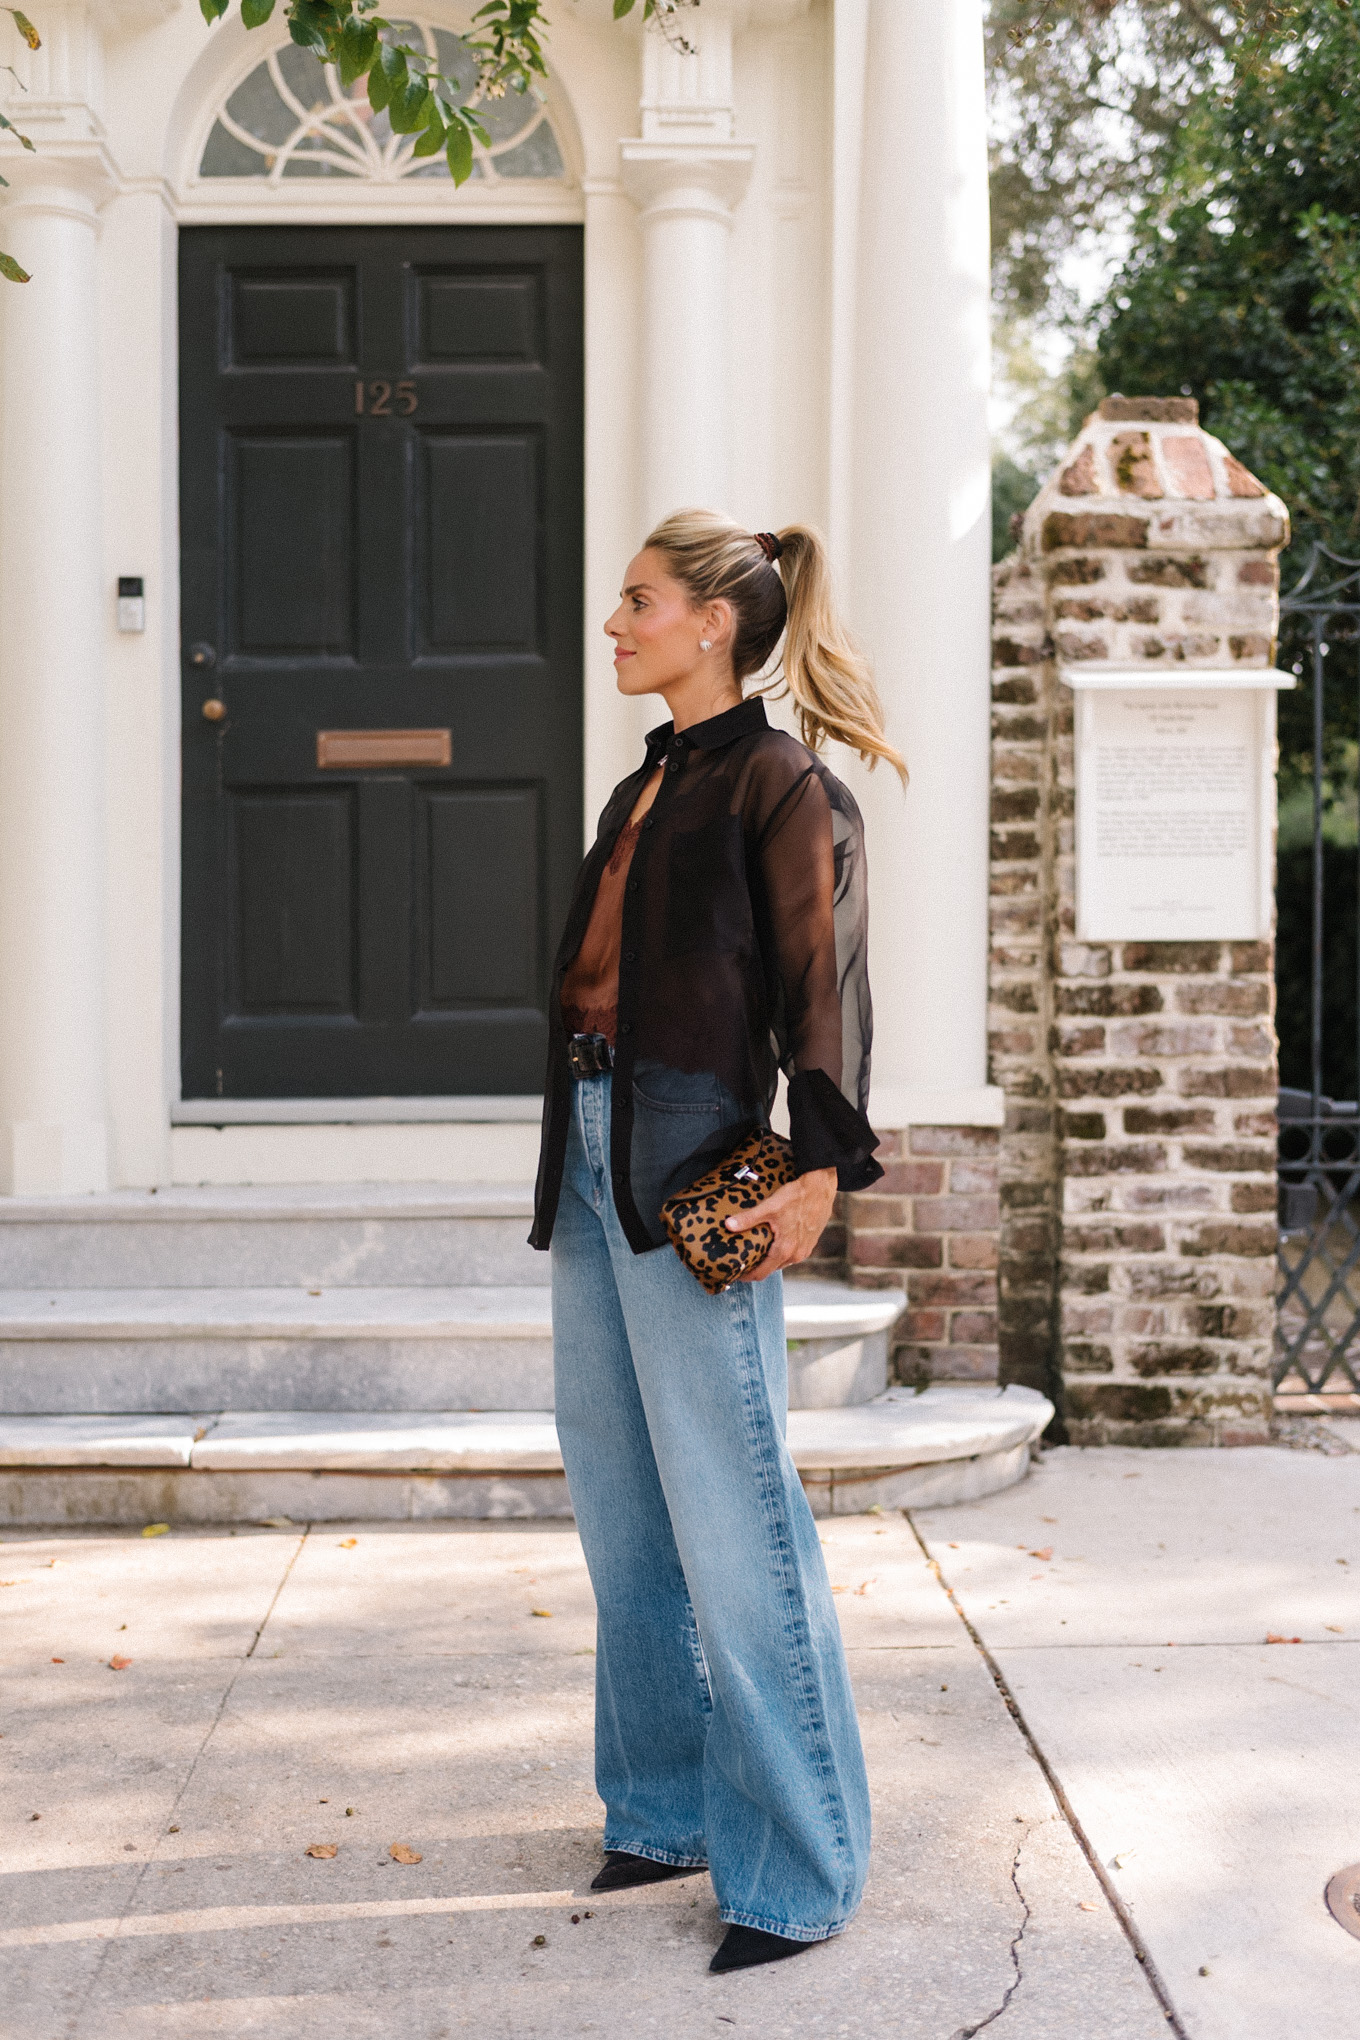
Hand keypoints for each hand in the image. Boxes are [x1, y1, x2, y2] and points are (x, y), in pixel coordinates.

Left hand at [725, 1166, 837, 1280]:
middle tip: (743, 1259)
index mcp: (785, 1250)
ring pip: (783, 1261)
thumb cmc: (797, 1197)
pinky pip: (793, 1253)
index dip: (747, 1276)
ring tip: (757, 1250)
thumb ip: (748, 1218)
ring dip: (771, 1258)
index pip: (762, 1273)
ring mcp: (805, 1249)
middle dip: (757, 1266)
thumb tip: (728, 1225)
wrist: (821, 1187)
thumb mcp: (769, 1207)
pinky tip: (776, 1240)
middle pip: (772, 1268)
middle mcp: (796, 1254)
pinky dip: (782, 1251)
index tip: (736, 1274)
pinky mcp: (810, 1242)